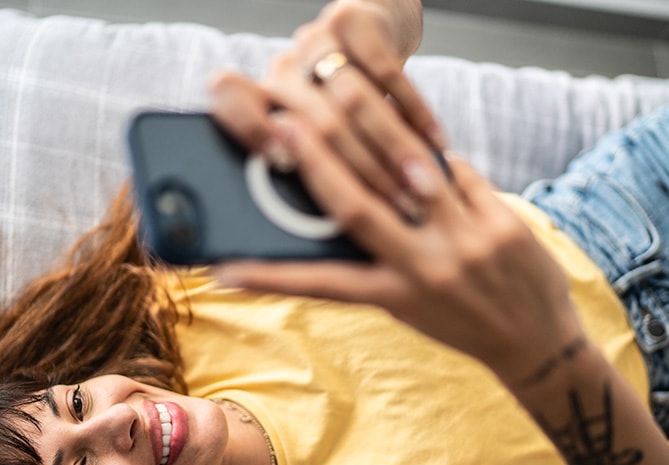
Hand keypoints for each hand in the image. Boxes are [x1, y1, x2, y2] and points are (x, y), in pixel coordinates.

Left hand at [210, 0, 442, 209]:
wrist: (368, 33)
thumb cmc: (337, 111)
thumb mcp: (314, 140)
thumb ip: (306, 176)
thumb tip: (315, 239)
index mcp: (260, 101)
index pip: (233, 102)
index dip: (251, 127)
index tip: (277, 161)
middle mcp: (281, 70)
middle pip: (316, 122)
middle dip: (360, 174)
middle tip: (393, 212)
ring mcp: (314, 41)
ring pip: (352, 100)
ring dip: (390, 150)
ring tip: (418, 189)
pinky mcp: (350, 21)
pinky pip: (387, 71)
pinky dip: (414, 113)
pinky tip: (435, 144)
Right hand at [215, 111, 584, 386]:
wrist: (537, 342)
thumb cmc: (461, 322)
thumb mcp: (410, 305)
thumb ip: (380, 263)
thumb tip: (348, 208)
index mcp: (395, 296)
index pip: (320, 284)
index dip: (269, 278)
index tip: (225, 269)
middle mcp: (425, 269)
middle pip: (359, 206)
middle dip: (318, 162)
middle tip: (285, 127)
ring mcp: (466, 241)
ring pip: (412, 171)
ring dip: (375, 126)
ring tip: (345, 91)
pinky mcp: (501, 221)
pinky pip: (459, 171)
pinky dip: (436, 152)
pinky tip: (419, 134)